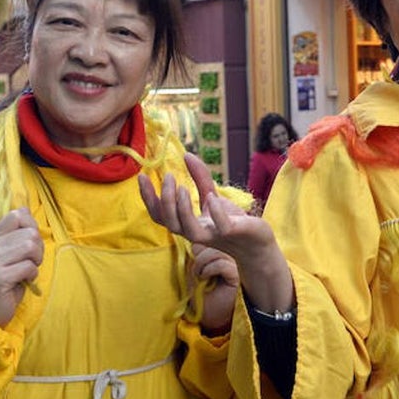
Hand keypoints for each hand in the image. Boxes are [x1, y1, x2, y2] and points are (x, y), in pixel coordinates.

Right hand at [0, 208, 43, 326]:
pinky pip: (28, 267)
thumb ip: (19, 234)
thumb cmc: (8, 280)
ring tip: (27, 270)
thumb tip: (26, 209)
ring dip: (36, 261)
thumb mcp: (12, 253)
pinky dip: (32, 275)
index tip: (30, 244)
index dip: (32, 227)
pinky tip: (23, 280)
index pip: (17, 215)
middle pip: (30, 233)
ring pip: (30, 247)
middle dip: (38, 249)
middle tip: (30, 263)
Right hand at [139, 153, 292, 313]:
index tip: (141, 176)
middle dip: (165, 201)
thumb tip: (187, 154)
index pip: (161, 215)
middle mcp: (197, 233)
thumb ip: (199, 178)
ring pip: (189, 231)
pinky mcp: (234, 234)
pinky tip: (212, 198)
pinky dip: (216, 213)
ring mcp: (215, 235)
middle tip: (169, 177)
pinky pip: (221, 227)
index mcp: (187, 224)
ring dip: (182, 209)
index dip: (148, 198)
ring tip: (182, 187)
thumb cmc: (231, 222)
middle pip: (170, 224)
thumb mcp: (212, 196)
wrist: (257, 244)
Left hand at [190, 243, 239, 333]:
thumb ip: (197, 257)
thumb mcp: (194, 272)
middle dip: (199, 256)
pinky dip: (209, 270)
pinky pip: (222, 264)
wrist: (208, 316)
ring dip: (202, 264)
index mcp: (222, 254)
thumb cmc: (201, 295)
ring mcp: (235, 265)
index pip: (211, 239)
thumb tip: (196, 244)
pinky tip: (206, 278)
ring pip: (217, 252)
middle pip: (214, 242)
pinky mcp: (236, 275)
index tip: (195, 262)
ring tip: (200, 276)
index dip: (199, 247)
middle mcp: (231, 257)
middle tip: (196, 272)